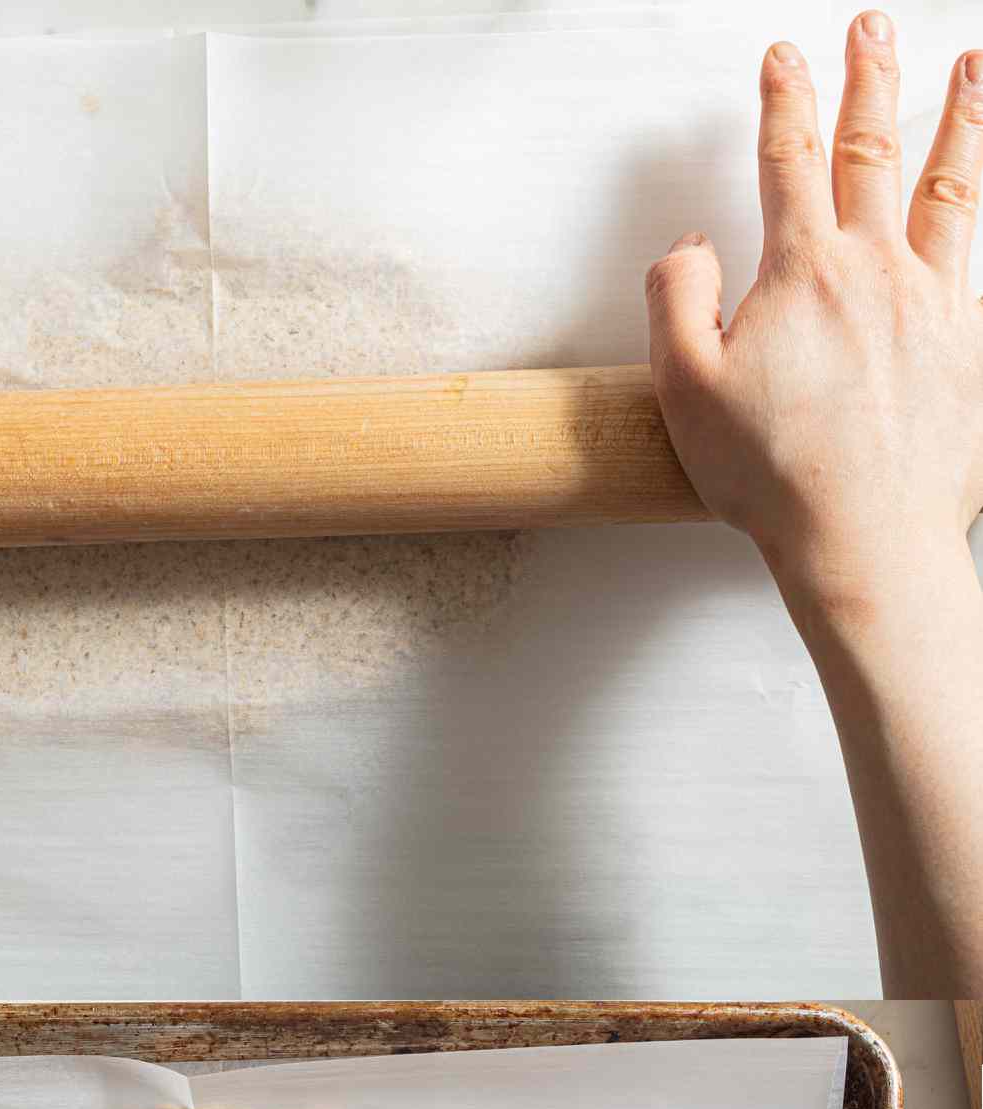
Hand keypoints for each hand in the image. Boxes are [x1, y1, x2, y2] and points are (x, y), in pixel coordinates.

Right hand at [643, 14, 982, 996]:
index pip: (790, 159)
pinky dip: (981, 227)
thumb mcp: (685, 390)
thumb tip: (689, 249)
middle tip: (872, 30)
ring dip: (959, 121)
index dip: (783, 99)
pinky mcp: (969, 348)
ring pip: (948, 190)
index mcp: (804, 272)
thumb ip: (677, 300)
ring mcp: (934, 305)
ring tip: (972, 70)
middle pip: (874, 151)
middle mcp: (877, 271)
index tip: (782, 59)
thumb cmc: (774, 476)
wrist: (865, 538)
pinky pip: (979, 272)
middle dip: (870, 80)